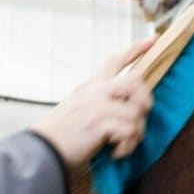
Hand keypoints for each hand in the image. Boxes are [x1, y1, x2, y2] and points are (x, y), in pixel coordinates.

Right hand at [32, 39, 153, 165]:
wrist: (41, 151)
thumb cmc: (59, 136)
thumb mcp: (75, 108)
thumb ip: (96, 101)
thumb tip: (122, 107)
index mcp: (89, 87)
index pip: (114, 59)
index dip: (135, 49)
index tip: (151, 41)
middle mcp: (95, 92)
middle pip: (135, 81)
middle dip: (145, 100)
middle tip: (138, 118)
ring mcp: (98, 106)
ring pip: (137, 110)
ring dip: (136, 132)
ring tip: (124, 144)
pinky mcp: (100, 123)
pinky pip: (130, 130)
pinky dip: (128, 146)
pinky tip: (116, 152)